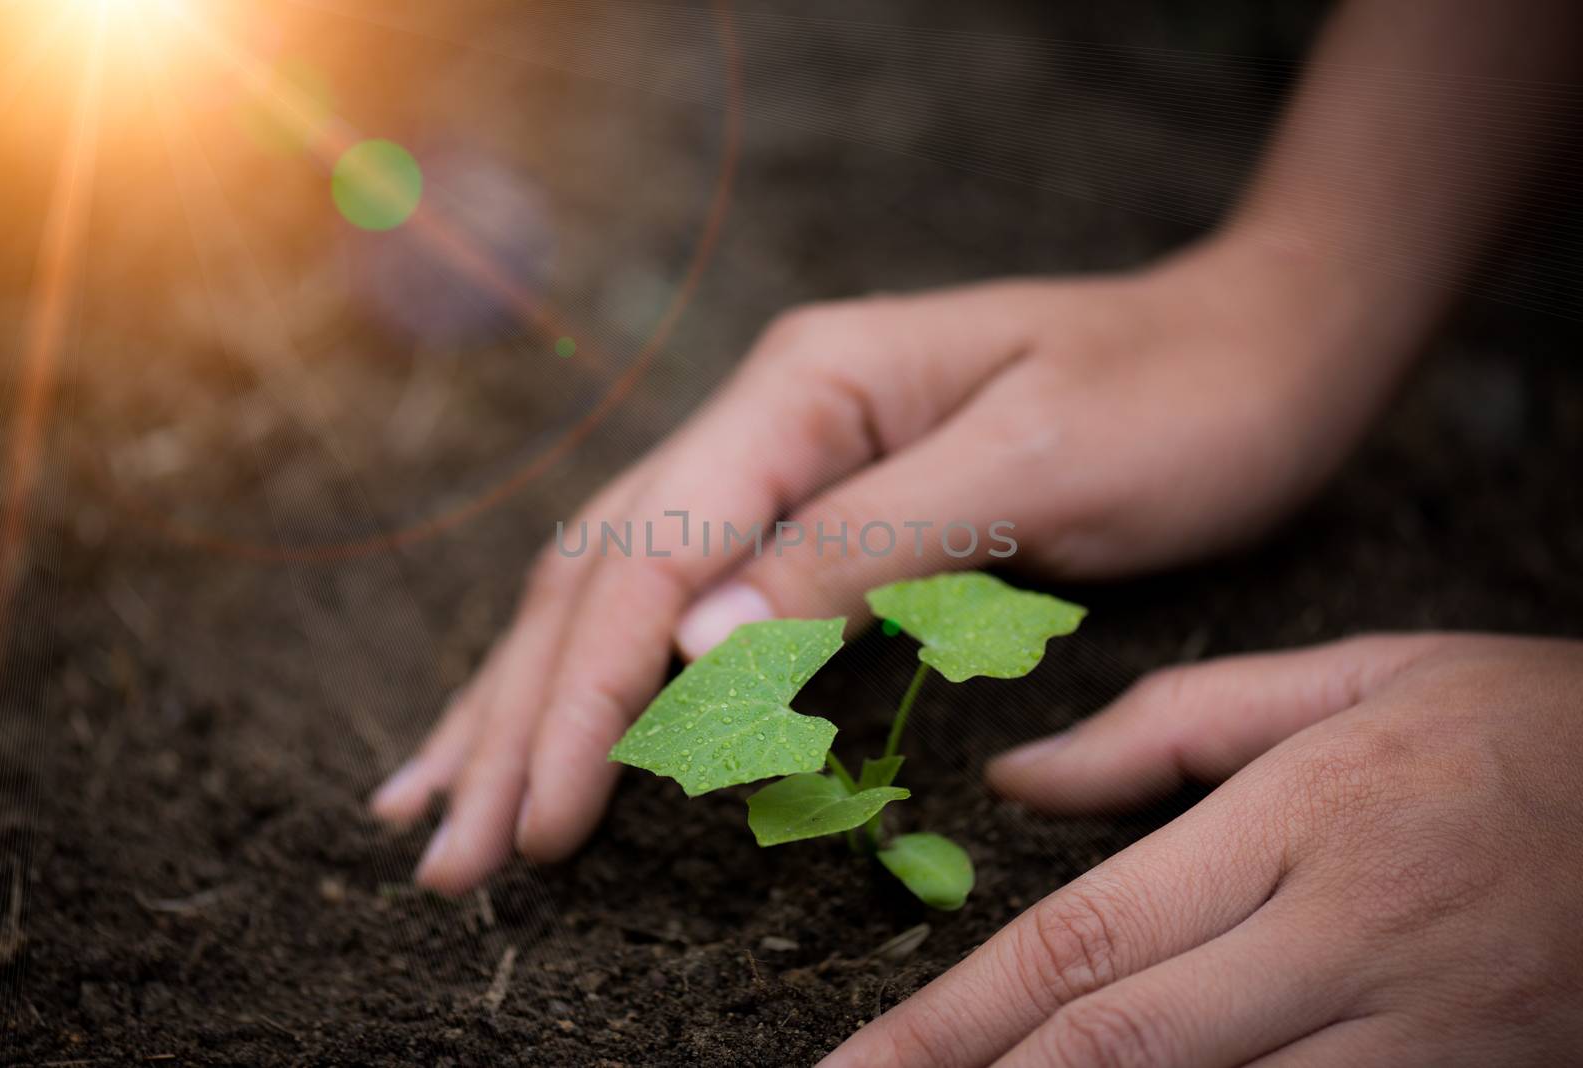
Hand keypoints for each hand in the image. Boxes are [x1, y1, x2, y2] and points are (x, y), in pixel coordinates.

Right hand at [370, 230, 1409, 892]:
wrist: (1261, 348)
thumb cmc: (1176, 397)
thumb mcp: (1035, 466)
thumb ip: (863, 547)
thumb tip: (691, 651)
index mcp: (805, 387)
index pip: (653, 553)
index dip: (585, 696)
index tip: (540, 822)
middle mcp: (770, 418)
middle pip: (600, 575)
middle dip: (519, 720)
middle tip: (446, 856)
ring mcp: (786, 463)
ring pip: (613, 591)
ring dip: (524, 705)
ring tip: (434, 805)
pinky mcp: (820, 516)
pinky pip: (687, 603)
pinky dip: (607, 678)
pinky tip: (555, 728)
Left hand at [821, 633, 1582, 1066]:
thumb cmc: (1531, 728)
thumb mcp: (1362, 675)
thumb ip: (1176, 725)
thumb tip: (1022, 777)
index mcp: (1300, 820)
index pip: (1084, 940)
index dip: (952, 1020)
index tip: (859, 1067)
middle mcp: (1347, 939)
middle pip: (1121, 1048)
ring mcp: (1420, 1033)